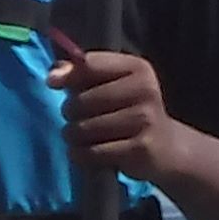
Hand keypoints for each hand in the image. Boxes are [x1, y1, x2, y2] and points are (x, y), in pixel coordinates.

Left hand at [48, 33, 174, 180]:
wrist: (166, 147)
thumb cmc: (128, 111)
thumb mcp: (110, 85)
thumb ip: (79, 75)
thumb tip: (53, 76)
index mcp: (137, 68)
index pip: (89, 65)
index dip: (66, 76)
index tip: (53, 84)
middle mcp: (145, 90)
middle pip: (80, 101)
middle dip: (70, 113)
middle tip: (81, 118)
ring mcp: (145, 120)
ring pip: (82, 129)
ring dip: (73, 136)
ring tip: (85, 136)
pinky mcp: (140, 149)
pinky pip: (91, 152)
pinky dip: (81, 155)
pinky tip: (89, 152)